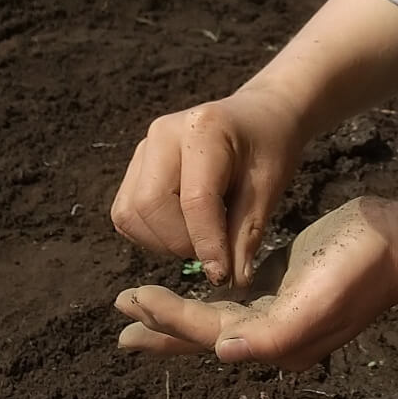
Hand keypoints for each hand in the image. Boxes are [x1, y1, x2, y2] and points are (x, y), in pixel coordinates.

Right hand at [111, 87, 306, 286]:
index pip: (195, 200)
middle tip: (214, 250)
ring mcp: (144, 148)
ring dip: (162, 241)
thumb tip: (233, 281)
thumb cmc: (269, 148)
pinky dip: (151, 233)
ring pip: (131, 214)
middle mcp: (163, 133)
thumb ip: (247, 233)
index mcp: (204, 130)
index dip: (207, 244)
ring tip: (200, 237)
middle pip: (149, 207)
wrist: (259, 117)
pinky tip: (183, 227)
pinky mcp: (135, 165)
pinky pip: (127, 213)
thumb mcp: (270, 187)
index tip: (223, 276)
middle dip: (179, 242)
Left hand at [114, 198, 397, 370]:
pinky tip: (193, 292)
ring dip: (178, 313)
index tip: (132, 299)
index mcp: (277, 342)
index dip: (169, 318)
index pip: (210, 333)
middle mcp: (274, 334)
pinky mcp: (284, 285)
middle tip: (120, 323)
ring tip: (141, 308)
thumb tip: (224, 352)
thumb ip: (271, 335)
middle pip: (206, 333)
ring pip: (216, 317)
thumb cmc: (357, 269)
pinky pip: (235, 297)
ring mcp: (279, 311)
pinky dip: (207, 297)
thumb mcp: (316, 303)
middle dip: (162, 328)